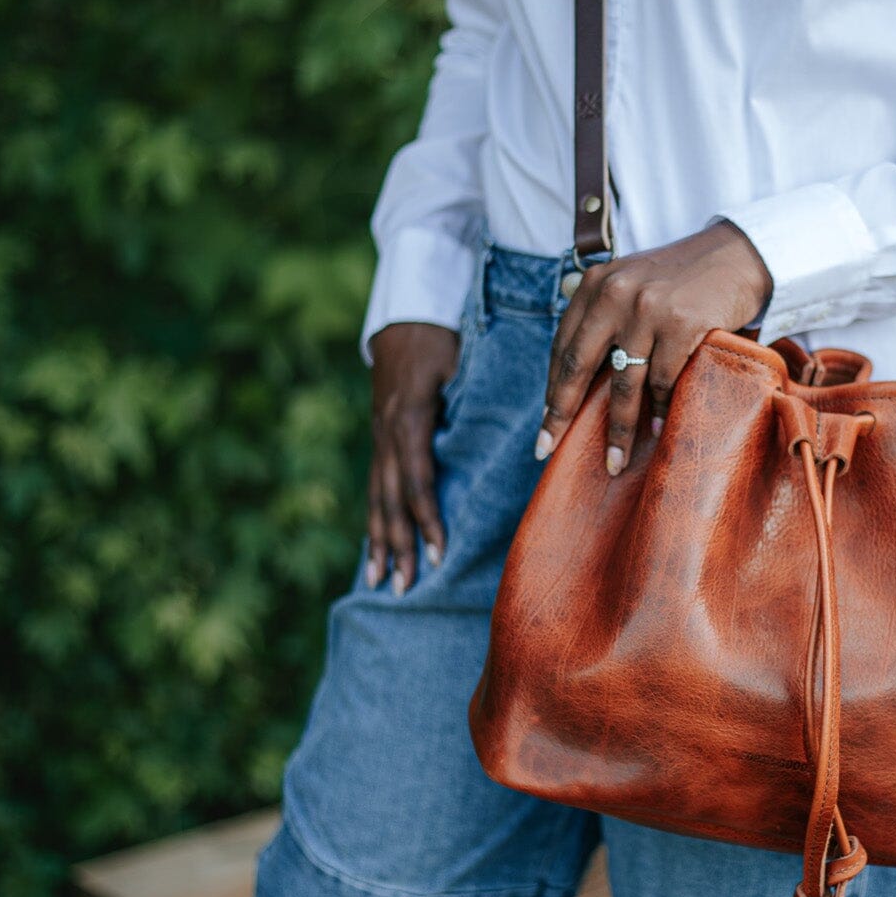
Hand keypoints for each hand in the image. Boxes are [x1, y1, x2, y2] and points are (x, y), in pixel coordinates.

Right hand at [366, 322, 461, 594]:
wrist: (406, 311)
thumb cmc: (444, 335)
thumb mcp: (462, 359)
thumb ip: (480, 397)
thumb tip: (522, 432)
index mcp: (410, 417)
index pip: (417, 478)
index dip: (426, 518)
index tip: (439, 552)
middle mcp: (388, 431)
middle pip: (391, 498)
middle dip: (399, 544)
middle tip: (407, 586)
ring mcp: (379, 435)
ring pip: (377, 497)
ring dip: (379, 542)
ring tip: (379, 582)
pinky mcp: (379, 437)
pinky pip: (375, 486)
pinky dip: (374, 521)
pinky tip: (373, 551)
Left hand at [535, 218, 773, 473]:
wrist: (736, 256)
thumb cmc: (682, 279)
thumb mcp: (631, 282)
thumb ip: (603, 313)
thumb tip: (573, 373)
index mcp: (596, 285)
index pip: (563, 345)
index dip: (552, 389)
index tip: (545, 424)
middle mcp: (615, 293)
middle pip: (579, 366)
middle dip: (562, 414)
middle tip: (548, 448)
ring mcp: (648, 309)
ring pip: (623, 383)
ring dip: (619, 429)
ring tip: (614, 461)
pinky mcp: (681, 324)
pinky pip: (663, 380)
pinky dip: (659, 410)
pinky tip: (656, 430)